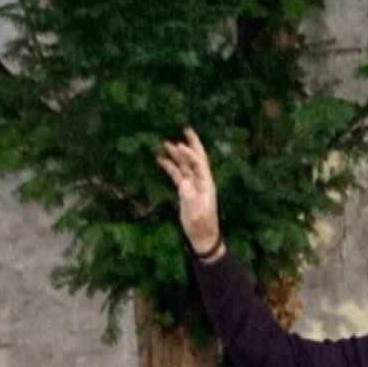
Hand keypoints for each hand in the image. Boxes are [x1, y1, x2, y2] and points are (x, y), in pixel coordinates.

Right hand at [155, 127, 221, 256]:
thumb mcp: (196, 213)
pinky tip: (161, 160)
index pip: (199, 164)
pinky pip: (177, 175)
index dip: (190, 154)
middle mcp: (201, 181)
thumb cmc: (201, 226)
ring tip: (165, 143)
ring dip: (176, 155)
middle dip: (191, 144)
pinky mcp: (185, 190)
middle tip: (185, 129)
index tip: (179, 146)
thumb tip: (183, 183)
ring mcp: (193, 185)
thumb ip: (190, 198)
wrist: (202, 237)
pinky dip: (170, 167)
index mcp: (206, 184)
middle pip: (196, 158)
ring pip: (184, 165)